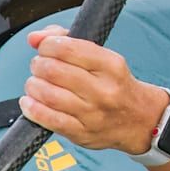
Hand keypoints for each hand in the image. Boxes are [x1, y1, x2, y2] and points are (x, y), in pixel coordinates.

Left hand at [19, 25, 168, 155]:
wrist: (140, 119)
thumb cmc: (116, 84)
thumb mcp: (104, 57)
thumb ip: (68, 41)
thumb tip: (34, 37)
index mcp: (111, 65)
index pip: (68, 48)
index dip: (47, 45)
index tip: (45, 48)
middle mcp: (104, 89)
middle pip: (54, 71)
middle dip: (38, 65)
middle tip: (39, 66)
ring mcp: (93, 113)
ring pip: (48, 95)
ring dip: (33, 85)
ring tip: (35, 83)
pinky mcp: (82, 133)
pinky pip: (49, 120)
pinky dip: (32, 108)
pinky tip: (29, 102)